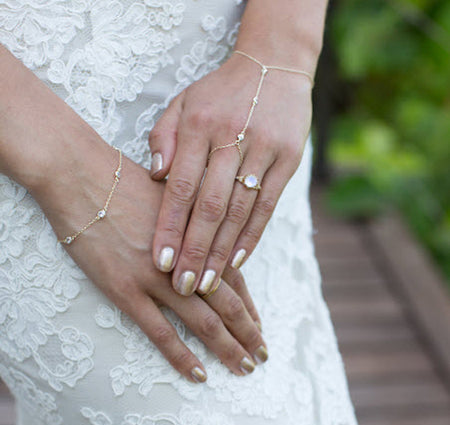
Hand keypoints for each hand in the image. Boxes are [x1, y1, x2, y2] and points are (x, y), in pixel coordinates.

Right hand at [31, 138, 266, 382]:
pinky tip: (199, 374)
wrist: (82, 175)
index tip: (258, 327)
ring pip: (202, 322)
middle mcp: (185, 259)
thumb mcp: (172, 195)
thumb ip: (193, 219)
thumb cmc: (125, 180)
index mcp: (198, 236)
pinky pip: (160, 332)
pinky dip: (182, 356)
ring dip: (226, 348)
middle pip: (227, 304)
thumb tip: (209, 234)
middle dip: (247, 333)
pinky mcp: (126, 290)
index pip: (234, 279)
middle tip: (260, 356)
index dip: (249, 306)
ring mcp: (157, 277)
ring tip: (243, 368)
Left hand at [149, 51, 311, 295]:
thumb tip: (155, 176)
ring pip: (239, 211)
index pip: (180, 187)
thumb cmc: (220, 91)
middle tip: (183, 286)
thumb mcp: (184, 101)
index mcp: (198, 125)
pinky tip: (238, 261)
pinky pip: (268, 204)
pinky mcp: (288, 159)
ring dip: (222, 251)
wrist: (274, 65)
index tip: (160, 262)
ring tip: (207, 283)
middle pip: (210, 206)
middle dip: (194, 250)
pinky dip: (252, 235)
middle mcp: (230, 139)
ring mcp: (263, 149)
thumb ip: (164, 137)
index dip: (170, 226)